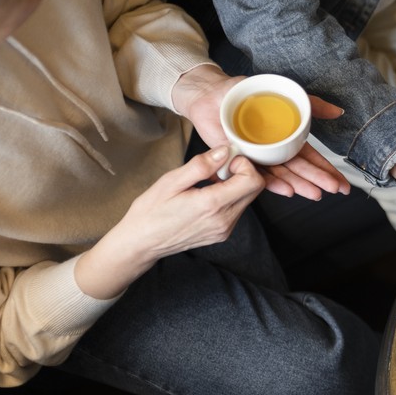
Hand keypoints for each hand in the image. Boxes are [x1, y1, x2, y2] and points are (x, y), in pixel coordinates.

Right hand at [76, 147, 264, 298]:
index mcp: (212, 205)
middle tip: (218, 168)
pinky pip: (237, 210)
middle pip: (254, 189)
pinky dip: (229, 197)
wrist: (141, 242)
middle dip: (242, 172)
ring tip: (209, 181)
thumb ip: (201, 166)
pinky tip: (208, 194)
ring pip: (247, 199)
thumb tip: (225, 151)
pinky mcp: (222, 234)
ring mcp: (224, 230)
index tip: (225, 160)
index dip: (244, 164)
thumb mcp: (171, 181)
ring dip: (235, 185)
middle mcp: (224, 220)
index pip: (253, 180)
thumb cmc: (151, 211)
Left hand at [171, 65, 349, 198]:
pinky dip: (273, 183)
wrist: (210, 93)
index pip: (310, 156)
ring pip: (282, 174)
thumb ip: (311, 104)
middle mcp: (273, 150)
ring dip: (300, 184)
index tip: (341, 182)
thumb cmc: (243, 92)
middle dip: (319, 180)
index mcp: (284, 138)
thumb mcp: (283, 94)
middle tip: (336, 189)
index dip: (326, 169)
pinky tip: (289, 190)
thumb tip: (338, 112)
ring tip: (317, 193)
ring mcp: (257, 157)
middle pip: (300, 168)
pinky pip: (258, 175)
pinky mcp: (240, 161)